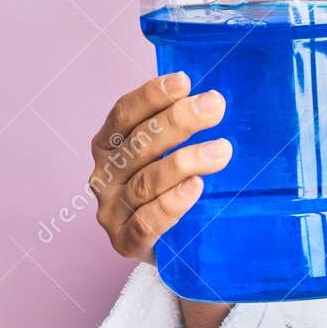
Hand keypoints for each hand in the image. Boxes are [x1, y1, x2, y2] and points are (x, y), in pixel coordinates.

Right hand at [88, 72, 231, 261]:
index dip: (151, 96)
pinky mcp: (125, 242)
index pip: (124, 114)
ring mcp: (112, 211)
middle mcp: (104, 176)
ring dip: (185, 161)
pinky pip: (147, 222)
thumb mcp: (168, 153)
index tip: (184, 81)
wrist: (169, 246)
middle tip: (215, 106)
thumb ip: (179, 129)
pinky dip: (172, 203)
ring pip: (146, 182)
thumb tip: (217, 97)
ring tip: (222, 150)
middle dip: (178, 121)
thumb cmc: (171, 188)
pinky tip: (196, 187)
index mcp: (109, 146)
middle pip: (138, 144)